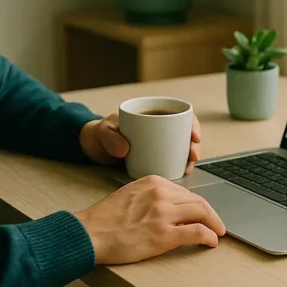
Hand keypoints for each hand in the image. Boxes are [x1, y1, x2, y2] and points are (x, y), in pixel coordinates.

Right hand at [73, 175, 226, 264]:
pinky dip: (209, 236)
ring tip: (218, 233)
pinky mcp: (164, 235)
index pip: (185, 191)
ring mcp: (163, 213)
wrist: (91, 233)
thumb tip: (170, 206)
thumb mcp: (130, 194)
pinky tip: (211, 241)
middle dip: (211, 213)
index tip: (202, 212)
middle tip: (217, 224)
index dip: (198, 203)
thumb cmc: (105, 219)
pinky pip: (197, 232)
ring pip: (202, 213)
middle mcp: (161, 194)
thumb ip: (151, 196)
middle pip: (198, 200)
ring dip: (214, 224)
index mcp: (153, 182)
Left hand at [80, 112, 202, 173]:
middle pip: (184, 132)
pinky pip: (171, 159)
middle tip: (193, 155)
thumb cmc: (99, 135)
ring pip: (181, 147)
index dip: (191, 124)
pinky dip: (179, 165)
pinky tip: (181, 173)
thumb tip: (126, 148)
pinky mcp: (155, 157)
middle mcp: (158, 127)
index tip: (194, 136)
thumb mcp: (103, 133)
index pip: (178, 114)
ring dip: (189, 157)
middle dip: (194, 144)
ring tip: (187, 167)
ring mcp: (158, 142)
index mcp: (150, 113)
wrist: (93, 147)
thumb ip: (111, 139)